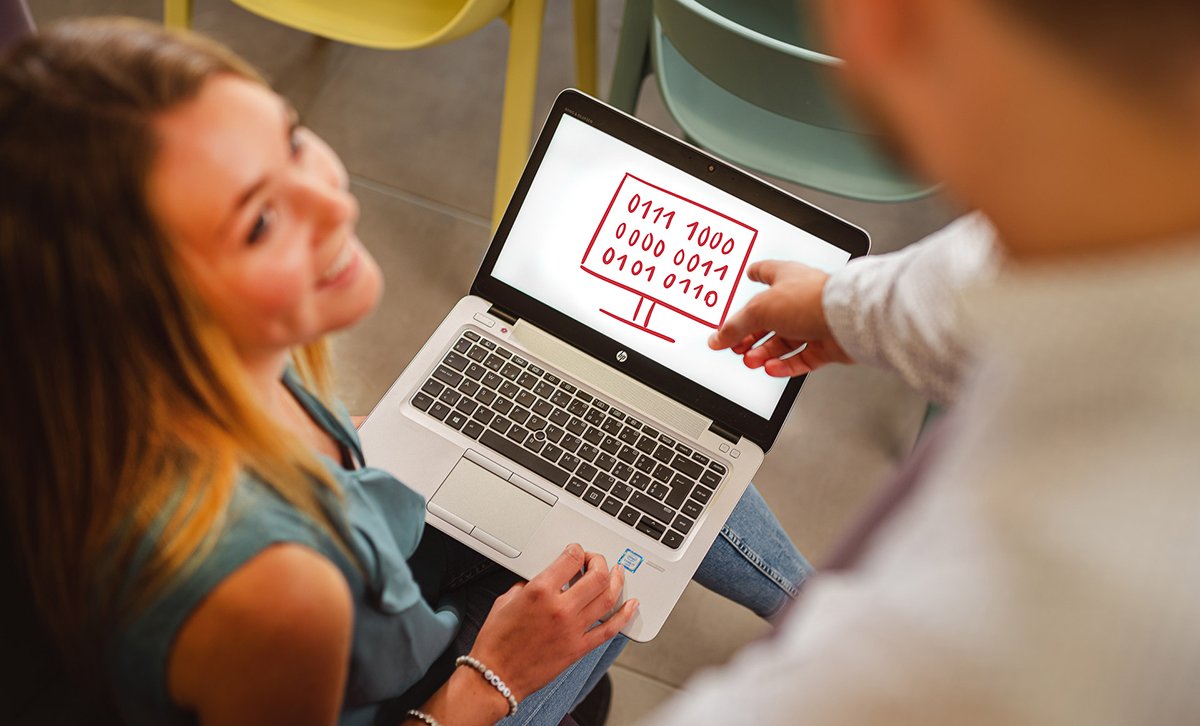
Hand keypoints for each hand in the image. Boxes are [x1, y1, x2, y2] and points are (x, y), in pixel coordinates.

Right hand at [467, 544, 637, 700]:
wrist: (496, 677)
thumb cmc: (496, 642)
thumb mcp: (506, 600)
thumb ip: (529, 584)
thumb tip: (547, 577)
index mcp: (540, 591)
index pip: (571, 558)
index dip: (577, 550)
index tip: (576, 551)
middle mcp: (561, 608)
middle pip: (597, 575)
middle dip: (600, 561)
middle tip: (597, 560)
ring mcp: (573, 629)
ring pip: (608, 598)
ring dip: (617, 581)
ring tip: (617, 573)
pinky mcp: (579, 648)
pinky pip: (609, 629)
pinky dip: (624, 615)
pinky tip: (632, 605)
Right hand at [708, 261, 851, 376]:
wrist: (846, 319)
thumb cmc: (810, 300)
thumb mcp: (759, 310)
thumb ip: (734, 327)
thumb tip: (716, 339)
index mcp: (786, 278)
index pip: (767, 272)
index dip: (755, 273)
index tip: (747, 273)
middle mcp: (800, 299)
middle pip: (770, 317)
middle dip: (750, 333)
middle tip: (736, 344)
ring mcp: (814, 322)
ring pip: (784, 341)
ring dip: (764, 352)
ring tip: (750, 360)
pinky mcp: (826, 345)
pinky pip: (801, 358)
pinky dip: (784, 365)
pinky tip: (771, 368)